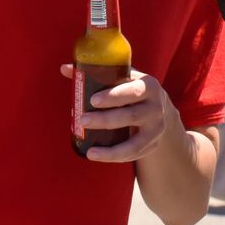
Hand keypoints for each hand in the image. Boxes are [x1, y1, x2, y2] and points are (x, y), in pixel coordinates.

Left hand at [59, 65, 177, 162]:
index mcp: (149, 86)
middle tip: (83, 120)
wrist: (160, 109)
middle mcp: (156, 108)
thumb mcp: (122, 78)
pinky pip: (132, 154)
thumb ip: (96, 73)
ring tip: (90, 151)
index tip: (93, 100)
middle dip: (105, 120)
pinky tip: (95, 155)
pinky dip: (113, 157)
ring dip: (110, 149)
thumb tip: (64, 68)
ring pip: (133, 142)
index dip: (114, 96)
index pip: (133, 91)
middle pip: (130, 116)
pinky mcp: (152, 145)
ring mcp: (156, 129)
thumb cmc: (132, 90)